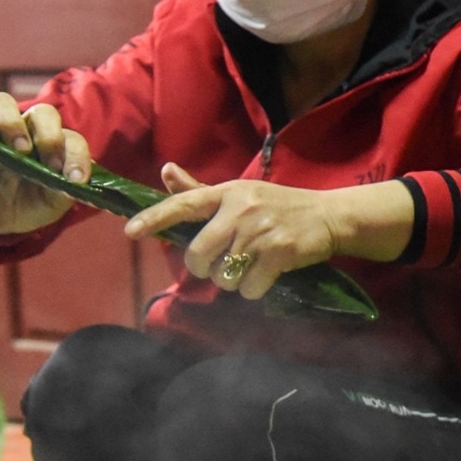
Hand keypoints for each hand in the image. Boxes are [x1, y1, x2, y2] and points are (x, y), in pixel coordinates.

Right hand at [0, 94, 92, 234]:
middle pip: (42, 113)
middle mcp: (28, 130)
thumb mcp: (51, 203)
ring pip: (1, 103)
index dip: (77, 156)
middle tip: (50, 165)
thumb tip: (75, 183)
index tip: (76, 179)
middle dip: (49, 136)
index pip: (71, 139)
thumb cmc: (32, 204)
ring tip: (18, 149)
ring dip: (11, 121)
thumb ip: (64, 189)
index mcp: (55, 144)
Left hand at [126, 165, 338, 300]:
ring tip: (249, 266)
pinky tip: (265, 276)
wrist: (330, 216)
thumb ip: (201, 191)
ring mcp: (262, 232)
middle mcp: (242, 210)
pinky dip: (253, 290)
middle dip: (204, 268)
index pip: (185, 204)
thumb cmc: (280, 205)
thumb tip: (166, 171)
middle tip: (219, 265)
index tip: (130, 231)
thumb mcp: (242, 193)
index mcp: (229, 193)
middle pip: (199, 254)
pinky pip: (248, 287)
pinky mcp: (281, 253)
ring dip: (232, 280)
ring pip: (223, 275)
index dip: (156, 218)